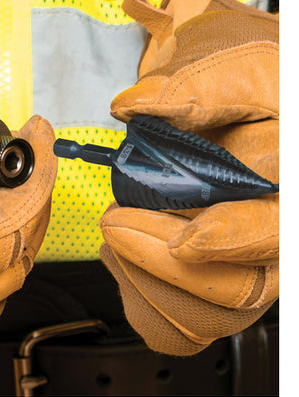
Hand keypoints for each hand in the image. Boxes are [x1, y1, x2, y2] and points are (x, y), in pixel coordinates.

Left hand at [99, 0, 278, 355]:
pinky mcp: (217, 287)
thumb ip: (193, 88)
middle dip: (165, 262)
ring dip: (145, 278)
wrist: (238, 110)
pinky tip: (128, 259)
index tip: (185, 240)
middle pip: (241, 287)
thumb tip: (134, 106)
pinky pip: (178, 326)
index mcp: (291, 182)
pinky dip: (140, 299)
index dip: (233, 240)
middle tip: (115, 223)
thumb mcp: (232, 70)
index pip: (277, 228)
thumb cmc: (243, 88)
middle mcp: (280, 234)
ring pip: (206, 314)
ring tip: (119, 233)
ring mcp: (251, 269)